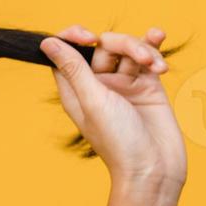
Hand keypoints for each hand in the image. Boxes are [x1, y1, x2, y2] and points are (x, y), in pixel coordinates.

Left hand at [39, 25, 186, 192]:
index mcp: (75, 89)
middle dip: (122, 44)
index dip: (73, 37)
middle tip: (139, 57)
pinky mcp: (148, 86)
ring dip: (143, 50)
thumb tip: (46, 43)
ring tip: (156, 66)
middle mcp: (98, 85)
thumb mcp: (92, 101)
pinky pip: (148, 59)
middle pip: (103, 47)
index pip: (67, 52)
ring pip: (128, 50)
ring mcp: (124, 85)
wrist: (154, 169)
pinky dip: (153, 48)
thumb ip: (73, 69)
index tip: (87, 36)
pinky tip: (159, 38)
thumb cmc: (118, 141)